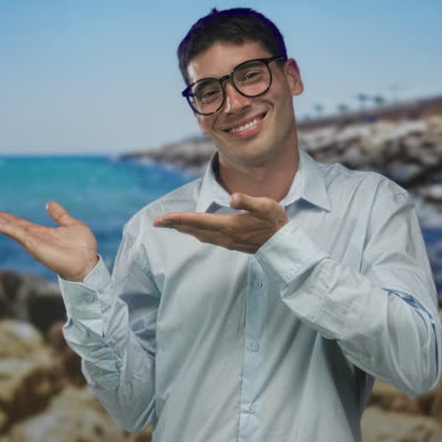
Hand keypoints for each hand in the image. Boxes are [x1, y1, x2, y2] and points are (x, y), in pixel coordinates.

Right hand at [0, 202, 97, 281]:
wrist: (88, 263)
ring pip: (7, 228)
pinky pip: (15, 232)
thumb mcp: (72, 225)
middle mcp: (31, 237)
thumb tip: (49, 204)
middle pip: (6, 225)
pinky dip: (2, 227)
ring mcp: (31, 241)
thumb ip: (60, 215)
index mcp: (39, 232)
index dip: (1, 216)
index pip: (16, 222)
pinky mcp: (34, 244)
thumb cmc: (83, 248)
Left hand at [153, 193, 287, 252]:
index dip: (178, 218)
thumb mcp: (265, 206)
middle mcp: (224, 236)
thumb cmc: (275, 221)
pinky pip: (206, 238)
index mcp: (227, 226)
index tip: (161, 219)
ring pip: (199, 235)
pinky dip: (195, 232)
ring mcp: (227, 241)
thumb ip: (248, 201)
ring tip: (170, 224)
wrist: (284, 244)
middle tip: (157, 222)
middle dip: (174, 225)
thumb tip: (233, 198)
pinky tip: (193, 231)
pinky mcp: (231, 243)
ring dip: (183, 229)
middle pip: (193, 229)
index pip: (197, 221)